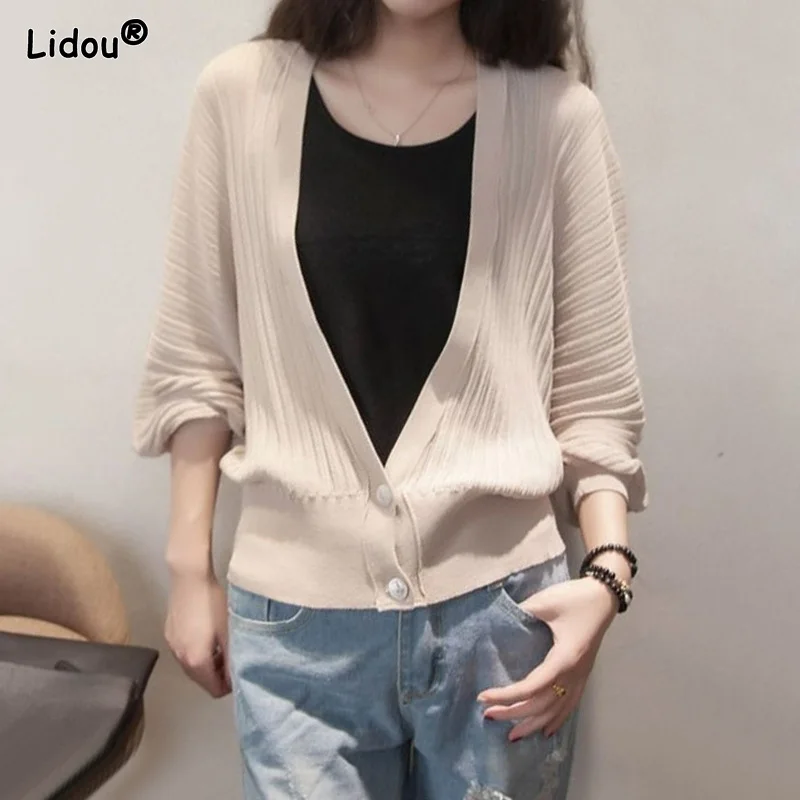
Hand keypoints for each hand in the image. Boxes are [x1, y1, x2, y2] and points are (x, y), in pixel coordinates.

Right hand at [165, 570, 231, 697]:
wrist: (189, 577)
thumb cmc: (212, 602)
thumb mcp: (228, 630)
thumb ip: (232, 657)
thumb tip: (236, 675)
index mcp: (196, 660)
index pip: (213, 689)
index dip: (228, 686)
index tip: (239, 672)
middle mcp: (180, 658)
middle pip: (200, 680)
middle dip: (217, 675)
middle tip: (233, 658)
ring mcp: (172, 645)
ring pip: (191, 666)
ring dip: (207, 663)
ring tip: (222, 646)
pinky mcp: (169, 633)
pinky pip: (184, 652)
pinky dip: (196, 651)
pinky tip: (207, 635)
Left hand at [478, 577, 617, 739]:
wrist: (604, 596)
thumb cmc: (575, 598)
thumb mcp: (545, 602)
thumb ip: (521, 613)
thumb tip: (498, 622)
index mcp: (564, 658)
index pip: (532, 687)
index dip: (507, 696)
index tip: (484, 697)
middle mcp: (574, 673)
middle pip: (542, 704)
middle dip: (514, 714)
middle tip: (488, 715)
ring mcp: (581, 676)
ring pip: (556, 710)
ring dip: (533, 724)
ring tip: (512, 735)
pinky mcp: (583, 674)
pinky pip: (570, 705)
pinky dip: (556, 720)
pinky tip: (546, 730)